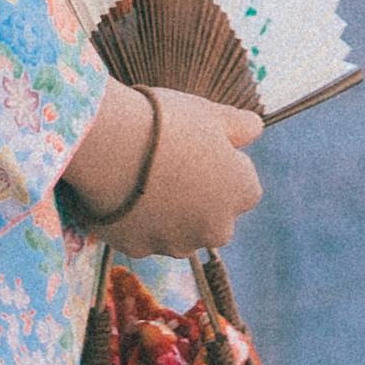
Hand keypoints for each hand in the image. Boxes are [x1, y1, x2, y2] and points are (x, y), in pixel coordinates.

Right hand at [66, 77, 266, 257]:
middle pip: (215, 218)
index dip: (225, 167)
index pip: (246, 187)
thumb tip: (256, 128)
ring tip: (142, 178)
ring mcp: (177, 243)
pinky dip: (138, 221)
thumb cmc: (164, 122)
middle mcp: (216, 227)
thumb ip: (239, 125)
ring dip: (170, 215)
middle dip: (201, 200)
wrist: (108, 145)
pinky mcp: (141, 250)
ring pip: (180, 232)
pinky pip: (145, 236)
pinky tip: (122, 193)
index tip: (202, 149)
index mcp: (239, 192)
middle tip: (172, 166)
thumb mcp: (208, 113)